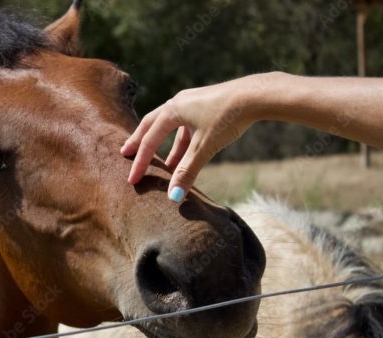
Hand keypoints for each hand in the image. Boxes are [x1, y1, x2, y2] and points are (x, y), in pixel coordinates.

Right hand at [121, 76, 259, 201]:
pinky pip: (185, 125)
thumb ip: (187, 172)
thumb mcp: (204, 148)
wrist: (255, 95)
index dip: (140, 162)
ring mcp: (191, 102)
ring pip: (170, 126)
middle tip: (127, 153)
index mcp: (172, 111)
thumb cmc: (227, 118)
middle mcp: (177, 103)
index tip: (132, 179)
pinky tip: (186, 153)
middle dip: (140, 142)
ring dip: (164, 145)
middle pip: (151, 125)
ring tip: (163, 164)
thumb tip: (173, 198)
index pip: (149, 140)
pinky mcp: (205, 104)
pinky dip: (181, 141)